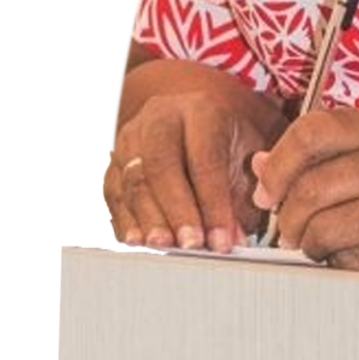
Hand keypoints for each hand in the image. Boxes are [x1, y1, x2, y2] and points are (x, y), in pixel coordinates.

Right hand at [103, 90, 268, 252]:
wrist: (191, 119)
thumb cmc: (223, 139)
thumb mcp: (246, 152)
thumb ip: (245, 192)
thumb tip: (235, 238)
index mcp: (202, 110)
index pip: (205, 158)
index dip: (213, 203)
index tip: (222, 240)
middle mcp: (160, 119)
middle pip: (161, 166)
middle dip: (177, 212)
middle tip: (191, 246)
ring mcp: (131, 140)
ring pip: (132, 182)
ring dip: (151, 222)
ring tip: (167, 249)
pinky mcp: (112, 163)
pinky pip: (114, 196)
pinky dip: (128, 223)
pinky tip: (142, 244)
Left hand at [251, 106, 358, 277]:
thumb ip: (337, 147)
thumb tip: (260, 168)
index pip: (314, 131)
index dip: (279, 160)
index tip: (268, 185)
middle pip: (311, 186)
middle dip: (287, 213)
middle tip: (289, 224)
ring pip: (325, 229)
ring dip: (309, 242)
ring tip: (318, 240)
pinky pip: (353, 260)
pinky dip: (342, 260)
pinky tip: (357, 250)